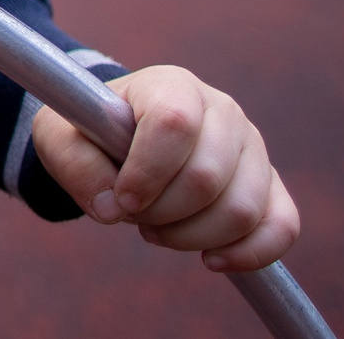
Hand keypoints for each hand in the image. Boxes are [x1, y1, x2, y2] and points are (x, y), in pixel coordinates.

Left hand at [30, 65, 299, 271]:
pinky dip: (249, 253)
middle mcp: (223, 109)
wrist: (120, 139)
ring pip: (242, 209)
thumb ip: (74, 165)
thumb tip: (111, 207)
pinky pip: (283, 227)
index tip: (120, 198)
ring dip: (191, 236)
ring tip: (158, 227)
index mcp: (172, 85)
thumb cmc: (91, 135)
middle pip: (206, 176)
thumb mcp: (60, 138)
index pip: (174, 124)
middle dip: (161, 212)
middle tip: (132, 212)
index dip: (146, 172)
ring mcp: (253, 148)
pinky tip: (210, 259)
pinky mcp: (271, 186)